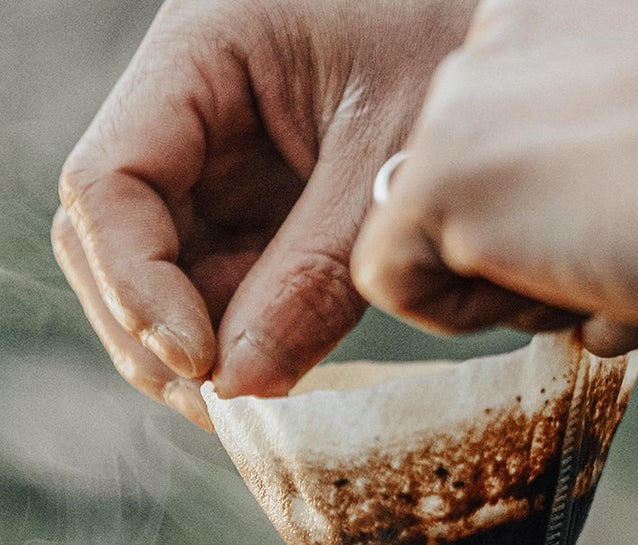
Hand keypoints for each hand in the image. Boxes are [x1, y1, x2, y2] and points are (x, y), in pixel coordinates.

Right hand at [54, 0, 474, 427]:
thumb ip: (314, 272)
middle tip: (222, 404)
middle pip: (110, 241)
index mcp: (202, 55)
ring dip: (192, 353)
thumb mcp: (390, 162)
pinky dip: (238, 347)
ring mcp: (221, 171)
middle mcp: (191, 115)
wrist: (528, 51)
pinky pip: (221, 294)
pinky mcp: (261, 218)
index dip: (136, 284)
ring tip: (254, 405)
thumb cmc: (461, 45)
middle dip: (150, 332)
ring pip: (159, 281)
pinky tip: (278, 382)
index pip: (109, 183)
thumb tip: (240, 385)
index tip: (201, 362)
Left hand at [353, 0, 637, 345]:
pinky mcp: (434, 179)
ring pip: (440, 239)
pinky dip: (466, 314)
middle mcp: (501, 32)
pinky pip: (394, 284)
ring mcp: (461, 101)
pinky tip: (566, 281)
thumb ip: (634, 190)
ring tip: (627, 257)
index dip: (579, 212)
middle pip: (478, 194)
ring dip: (523, 285)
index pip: (526, 144)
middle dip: (545, 252)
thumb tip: (595, 305)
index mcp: (569, 12)